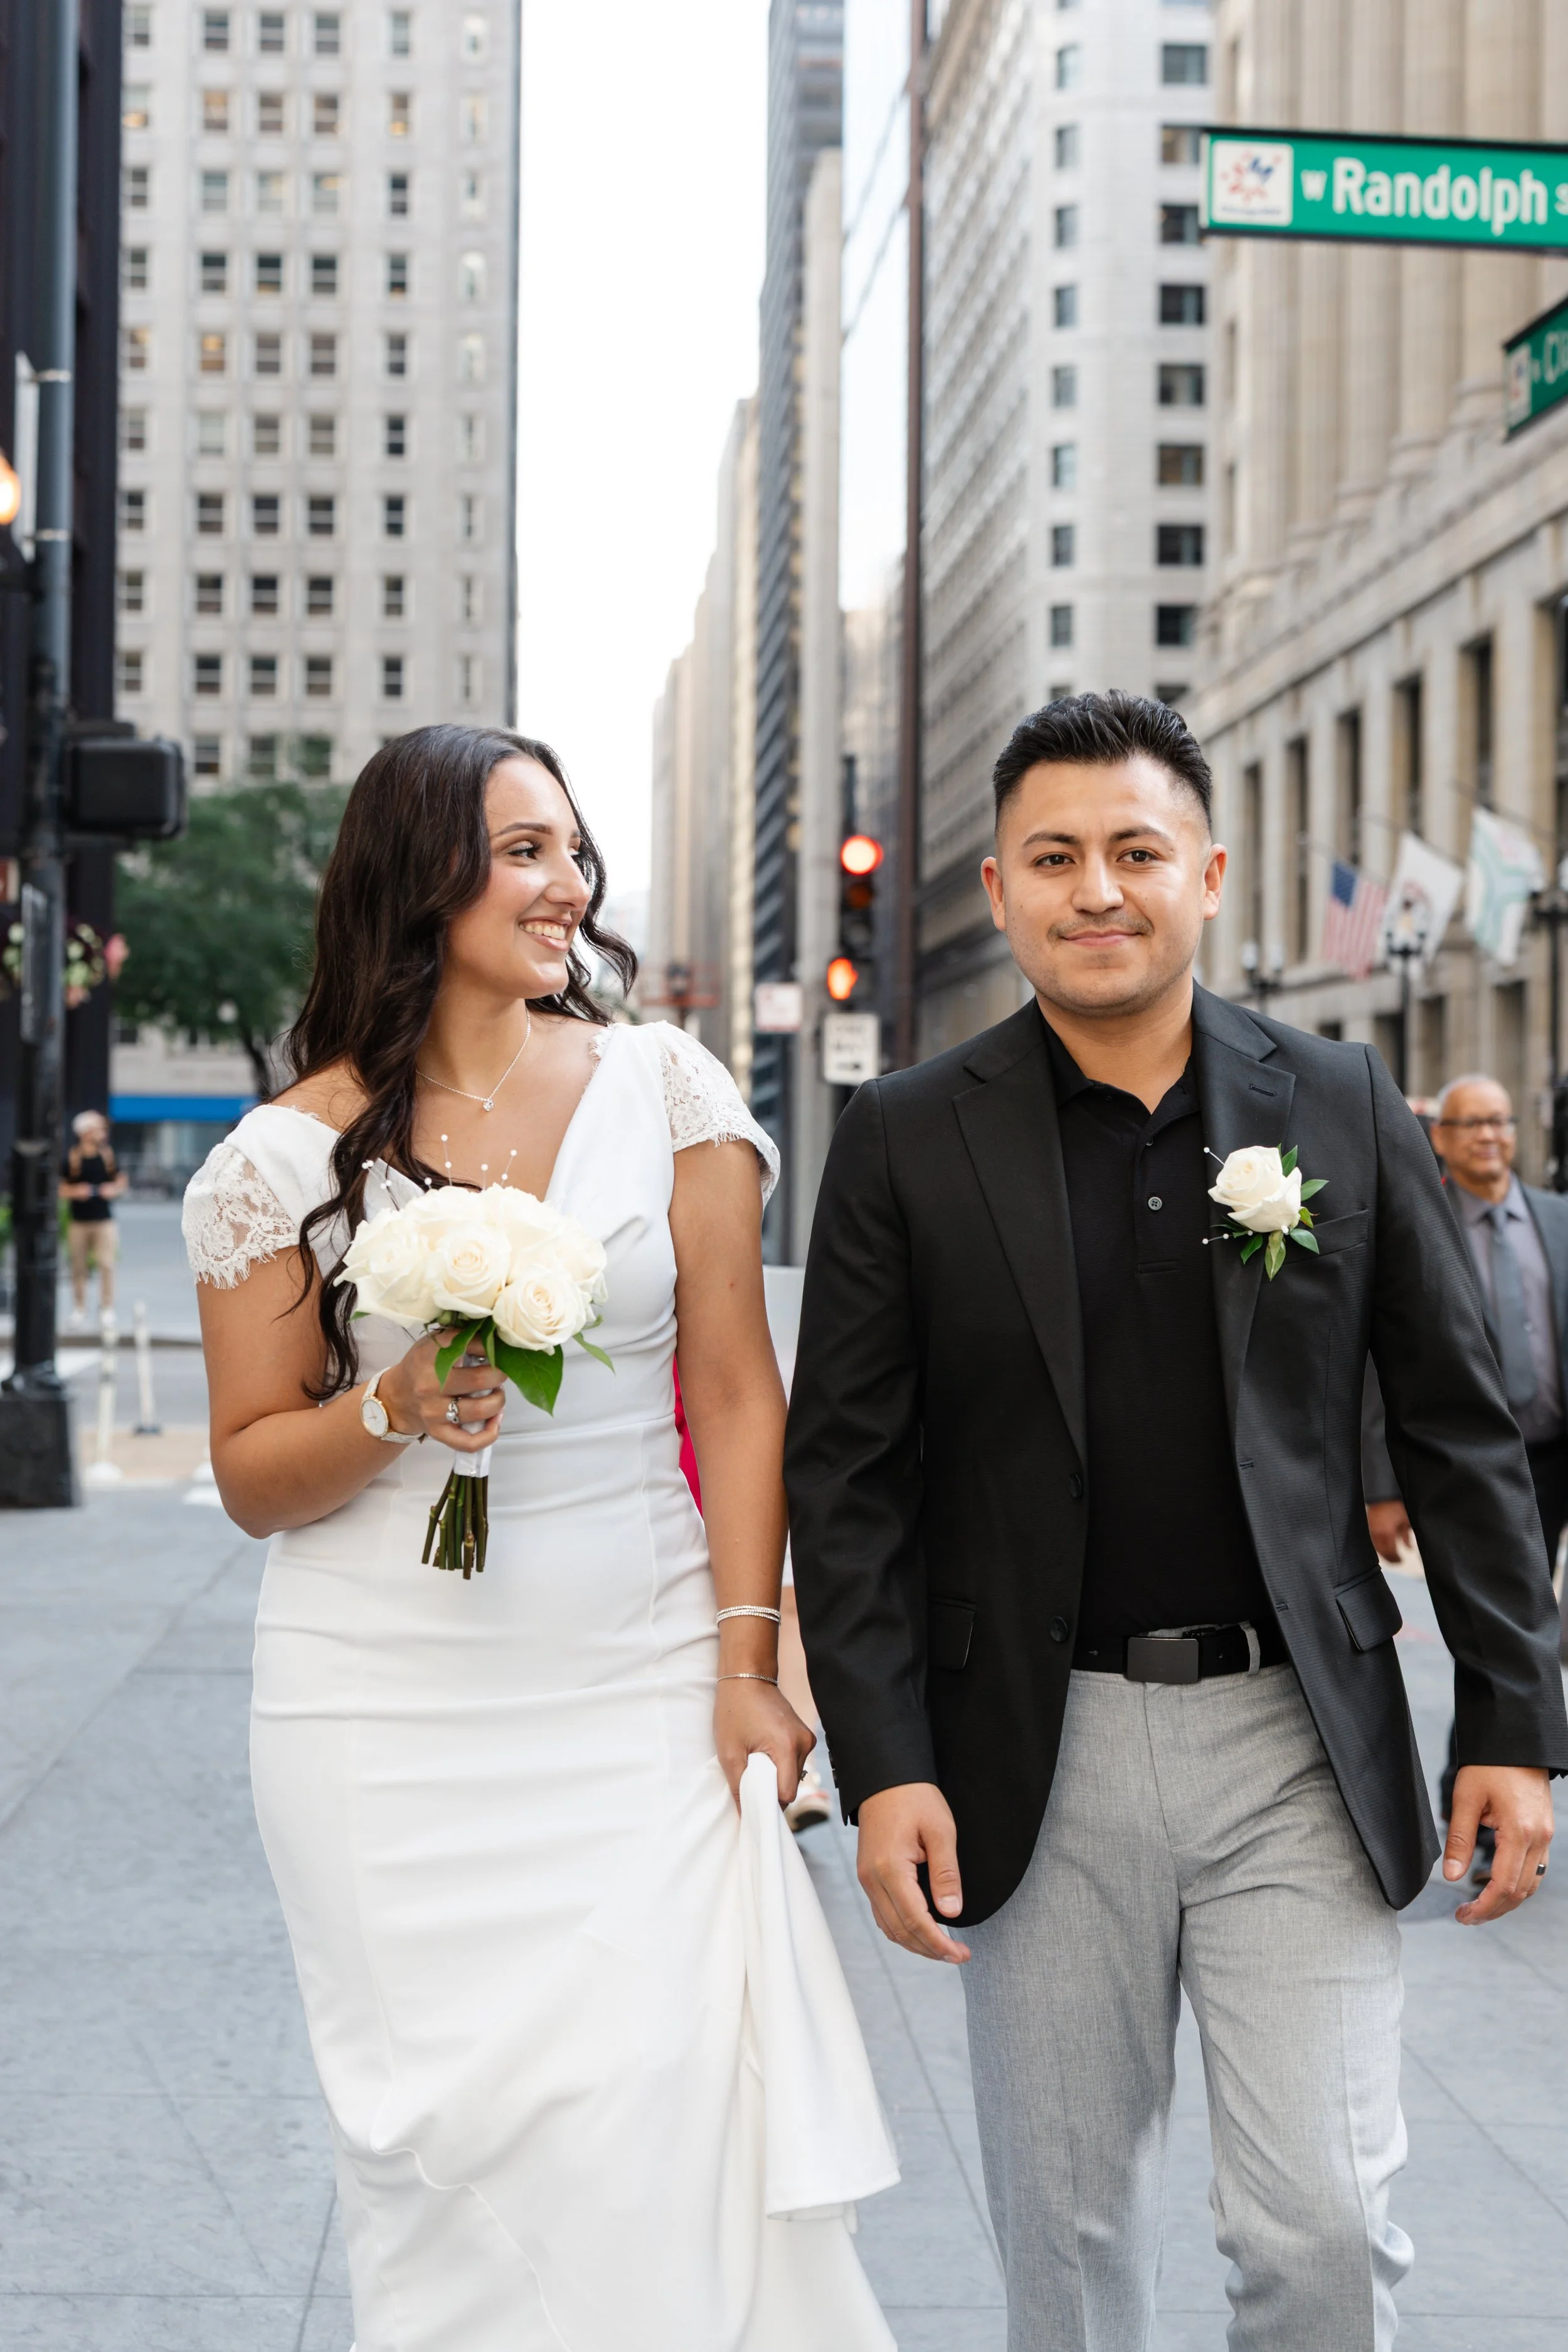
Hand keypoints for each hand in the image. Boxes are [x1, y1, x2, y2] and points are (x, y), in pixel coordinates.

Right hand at [379, 1337, 505, 1453]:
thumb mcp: (433, 1344)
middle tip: (500, 1373)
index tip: (497, 1348)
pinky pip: (469, 1442)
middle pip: (480, 1380)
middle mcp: (429, 1383)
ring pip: (480, 1409)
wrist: (396, 1398)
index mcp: (428, 1355)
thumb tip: (496, 1336)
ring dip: (498, 1401)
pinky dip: (490, 1433)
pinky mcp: (438, 1432)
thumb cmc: (421, 1368)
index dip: (490, 1346)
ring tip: (497, 1394)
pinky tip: (495, 1421)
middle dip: (500, 1375)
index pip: (468, 1344)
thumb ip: (460, 1338)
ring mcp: (433, 1411)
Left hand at [714, 1677, 815, 1807]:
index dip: (769, 1802)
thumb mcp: (729, 1753)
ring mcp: (807, 1738)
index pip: (786, 1794)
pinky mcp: (805, 1735)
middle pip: (792, 1786)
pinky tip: (765, 1752)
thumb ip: (739, 1788)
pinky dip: (781, 1764)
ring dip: (776, 1776)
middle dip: (771, 1789)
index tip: (752, 1800)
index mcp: (787, 1747)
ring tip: (756, 1760)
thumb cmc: (734, 1712)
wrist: (747, 1678)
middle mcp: (803, 1743)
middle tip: (749, 1777)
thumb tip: (745, 1817)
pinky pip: (795, 1762)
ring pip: (794, 1775)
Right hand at [857, 1782, 969, 1963]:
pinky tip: (921, 1930)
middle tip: (959, 1955)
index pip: (915, 1921)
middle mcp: (871, 1879)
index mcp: (889, 1869)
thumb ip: (946, 1873)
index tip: (961, 1954)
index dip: (939, 1943)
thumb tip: (951, 1912)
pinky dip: (902, 1929)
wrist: (884, 1777)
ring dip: (915, 1943)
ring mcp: (866, 1879)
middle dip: (930, 1949)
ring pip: (888, 1927)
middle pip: (900, 1931)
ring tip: (943, 1948)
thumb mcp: (941, 1830)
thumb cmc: (914, 1797)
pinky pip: (882, 1914)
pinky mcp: (867, 1876)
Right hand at [1365, 1500, 1411, 1563]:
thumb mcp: (1406, 1519)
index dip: (1395, 1558)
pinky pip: (1373, 1538)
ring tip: (1390, 1555)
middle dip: (1390, 1557)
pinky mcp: (1369, 1523)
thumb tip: (1409, 1548)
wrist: (1384, 1490)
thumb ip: (1406, 1535)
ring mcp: (1372, 1527)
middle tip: (1397, 1561)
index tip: (1400, 1561)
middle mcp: (1377, 1531)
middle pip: (1382, 1550)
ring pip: (1376, 1545)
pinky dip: (1378, 1543)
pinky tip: (1383, 1545)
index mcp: (1387, 1532)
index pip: (1390, 1551)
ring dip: (1383, 1551)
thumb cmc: (1397, 1503)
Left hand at [1445, 1764, 1552, 1922]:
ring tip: (1479, 1907)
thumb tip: (1450, 1876)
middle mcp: (1539, 1838)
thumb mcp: (1466, 1798)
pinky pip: (1536, 1869)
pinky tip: (1496, 1886)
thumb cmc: (1489, 1764)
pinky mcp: (1545, 1831)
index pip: (1504, 1886)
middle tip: (1466, 1917)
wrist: (1517, 1740)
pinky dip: (1518, 1884)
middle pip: (1520, 1892)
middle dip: (1493, 1910)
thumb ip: (1459, 1839)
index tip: (1462, 1916)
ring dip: (1507, 1901)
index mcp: (1519, 1831)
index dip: (1483, 1907)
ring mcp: (1546, 1836)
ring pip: (1531, 1884)